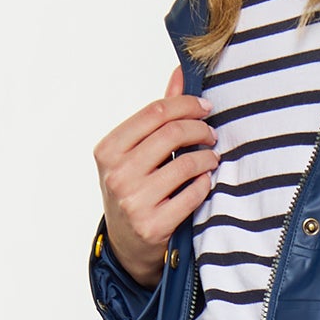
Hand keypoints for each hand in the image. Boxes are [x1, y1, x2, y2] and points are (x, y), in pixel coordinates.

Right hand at [93, 66, 217, 285]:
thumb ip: (158, 116)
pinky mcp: (153, 226)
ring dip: (207, 157)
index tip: (205, 108)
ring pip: (185, 163)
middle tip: (211, 134)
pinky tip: (205, 181)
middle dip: (200, 129)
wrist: (127, 246)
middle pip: (171, 133)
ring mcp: (133, 202)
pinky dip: (205, 184)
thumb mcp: (135, 153)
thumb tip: (180, 74)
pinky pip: (192, 194)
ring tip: (211, 158)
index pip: (155, 112)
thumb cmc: (134, 191)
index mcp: (108, 150)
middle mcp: (117, 174)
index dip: (187, 105)